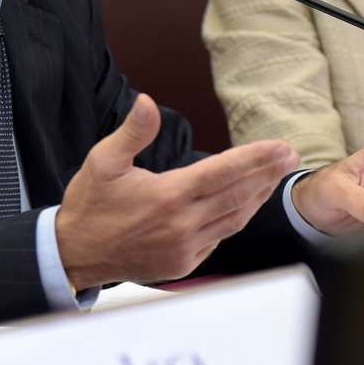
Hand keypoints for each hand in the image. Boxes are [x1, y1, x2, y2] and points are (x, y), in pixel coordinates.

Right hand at [55, 93, 299, 288]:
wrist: (75, 253)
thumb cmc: (89, 205)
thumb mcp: (103, 160)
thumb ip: (133, 131)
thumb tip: (147, 102)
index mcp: (167, 195)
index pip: (222, 171)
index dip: (254, 157)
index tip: (279, 146)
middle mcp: (182, 224)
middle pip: (237, 194)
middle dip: (266, 173)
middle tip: (288, 156)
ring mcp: (185, 247)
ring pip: (234, 219)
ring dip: (257, 197)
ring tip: (273, 177)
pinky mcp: (184, 263)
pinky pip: (219, 239)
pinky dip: (235, 219)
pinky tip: (242, 205)